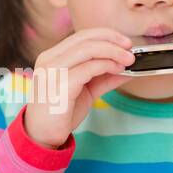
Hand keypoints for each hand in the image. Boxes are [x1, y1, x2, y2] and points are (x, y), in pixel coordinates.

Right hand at [21, 27, 134, 148]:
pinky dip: (107, 66)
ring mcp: (53, 70)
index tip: (124, 42)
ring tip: (128, 61)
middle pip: (85, 38)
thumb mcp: (86, 91)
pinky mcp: (60, 84)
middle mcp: (49, 59)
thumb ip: (103, 78)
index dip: (106, 35)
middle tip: (130, 49)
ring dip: (113, 52)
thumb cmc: (61, 114)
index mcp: (52, 57)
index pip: (81, 36)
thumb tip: (127, 69)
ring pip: (88, 49)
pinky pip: (88, 68)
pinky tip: (117, 71)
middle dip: (112, 40)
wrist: (42, 136)